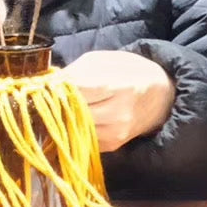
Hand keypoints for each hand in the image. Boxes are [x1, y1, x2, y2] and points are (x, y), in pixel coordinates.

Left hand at [57, 50, 176, 151]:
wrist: (159, 97)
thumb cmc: (129, 72)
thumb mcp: (105, 60)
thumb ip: (77, 70)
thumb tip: (47, 84)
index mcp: (121, 86)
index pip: (78, 90)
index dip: (58, 87)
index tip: (47, 84)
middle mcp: (119, 114)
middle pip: (73, 112)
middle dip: (56, 104)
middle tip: (47, 96)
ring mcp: (115, 134)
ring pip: (73, 128)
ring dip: (62, 118)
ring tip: (60, 105)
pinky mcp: (111, 146)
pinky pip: (81, 138)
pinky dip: (73, 128)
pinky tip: (74, 117)